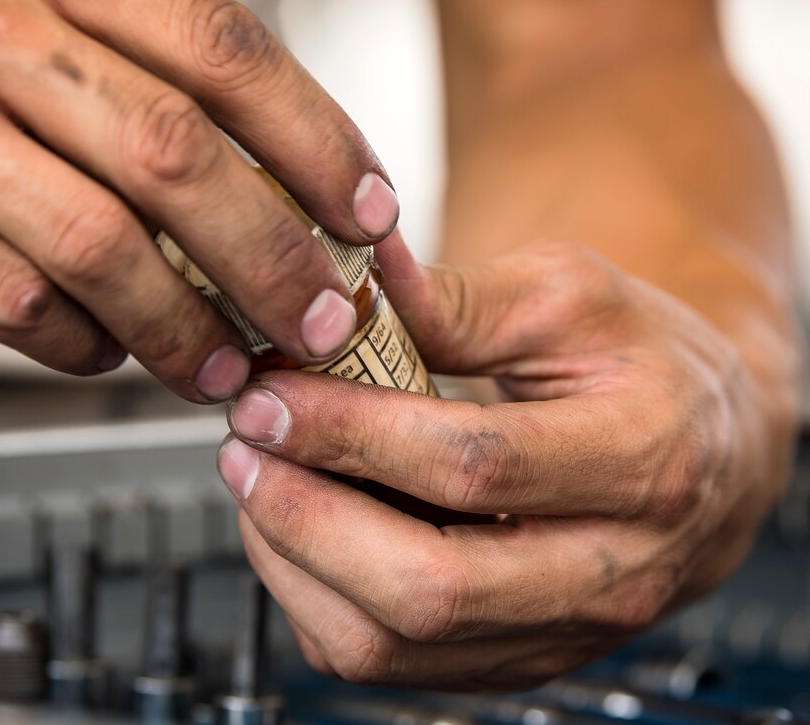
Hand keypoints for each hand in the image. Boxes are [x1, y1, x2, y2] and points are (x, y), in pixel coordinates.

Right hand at [0, 0, 396, 399]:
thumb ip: (103, 45)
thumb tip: (231, 155)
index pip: (221, 49)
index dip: (317, 137)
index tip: (366, 209)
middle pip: (179, 158)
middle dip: (274, 254)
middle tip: (322, 319)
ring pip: (100, 246)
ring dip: (182, 323)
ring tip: (220, 365)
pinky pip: (7, 300)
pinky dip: (78, 342)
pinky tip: (103, 352)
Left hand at [218, 236, 794, 689]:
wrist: (702, 449)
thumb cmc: (641, 363)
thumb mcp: (569, 296)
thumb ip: (456, 298)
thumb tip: (347, 287)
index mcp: (642, 459)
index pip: (472, 466)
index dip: (352, 433)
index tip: (273, 396)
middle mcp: (611, 571)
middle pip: (428, 587)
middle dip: (306, 516)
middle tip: (245, 449)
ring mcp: (560, 631)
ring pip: (394, 644)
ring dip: (295, 564)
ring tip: (256, 484)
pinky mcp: (514, 657)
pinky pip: (390, 662)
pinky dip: (317, 599)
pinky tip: (295, 530)